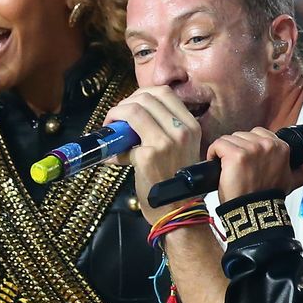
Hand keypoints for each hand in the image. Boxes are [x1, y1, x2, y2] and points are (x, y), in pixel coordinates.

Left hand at [103, 87, 202, 224]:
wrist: (178, 210)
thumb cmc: (175, 181)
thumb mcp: (180, 148)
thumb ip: (162, 129)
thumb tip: (129, 118)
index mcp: (191, 125)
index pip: (164, 92)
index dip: (141, 94)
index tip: (130, 106)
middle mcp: (181, 130)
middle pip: (146, 96)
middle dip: (125, 103)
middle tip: (116, 119)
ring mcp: (166, 142)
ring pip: (134, 109)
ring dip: (116, 115)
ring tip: (112, 130)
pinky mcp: (148, 156)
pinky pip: (123, 139)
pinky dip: (112, 144)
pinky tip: (111, 156)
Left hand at [208, 128, 302, 203]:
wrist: (254, 213)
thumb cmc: (268, 197)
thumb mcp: (291, 181)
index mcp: (281, 147)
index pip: (258, 134)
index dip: (249, 148)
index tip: (247, 163)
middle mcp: (267, 144)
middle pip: (242, 135)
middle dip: (237, 149)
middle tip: (238, 169)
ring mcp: (251, 149)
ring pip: (229, 139)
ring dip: (224, 153)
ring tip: (228, 169)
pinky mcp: (235, 155)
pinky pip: (218, 144)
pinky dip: (213, 154)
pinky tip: (218, 167)